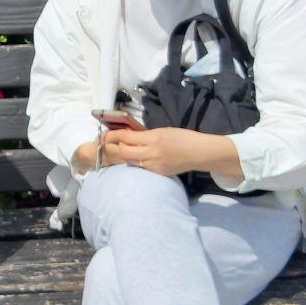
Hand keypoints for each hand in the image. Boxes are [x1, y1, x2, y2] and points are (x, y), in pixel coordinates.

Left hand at [97, 127, 239, 178]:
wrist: (199, 153)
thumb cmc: (183, 138)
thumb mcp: (163, 131)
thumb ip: (146, 134)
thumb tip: (129, 136)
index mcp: (153, 138)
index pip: (126, 137)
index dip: (113, 136)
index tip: (105, 134)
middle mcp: (152, 152)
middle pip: (123, 152)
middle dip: (115, 147)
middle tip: (110, 144)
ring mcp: (154, 165)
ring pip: (130, 161)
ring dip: (124, 156)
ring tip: (122, 151)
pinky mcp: (158, 173)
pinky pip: (141, 167)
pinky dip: (136, 162)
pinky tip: (137, 158)